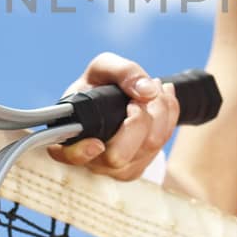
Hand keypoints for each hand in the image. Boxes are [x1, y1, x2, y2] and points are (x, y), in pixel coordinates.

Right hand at [45, 52, 180, 180]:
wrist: (113, 99)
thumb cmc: (99, 86)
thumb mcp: (103, 68)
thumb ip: (122, 72)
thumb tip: (147, 92)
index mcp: (69, 136)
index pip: (68, 156)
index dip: (82, 153)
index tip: (96, 143)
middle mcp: (90, 158)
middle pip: (119, 155)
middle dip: (139, 119)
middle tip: (137, 97)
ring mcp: (115, 169)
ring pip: (148, 148)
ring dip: (159, 111)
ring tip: (152, 88)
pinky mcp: (137, 167)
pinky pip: (162, 144)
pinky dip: (168, 115)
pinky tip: (159, 100)